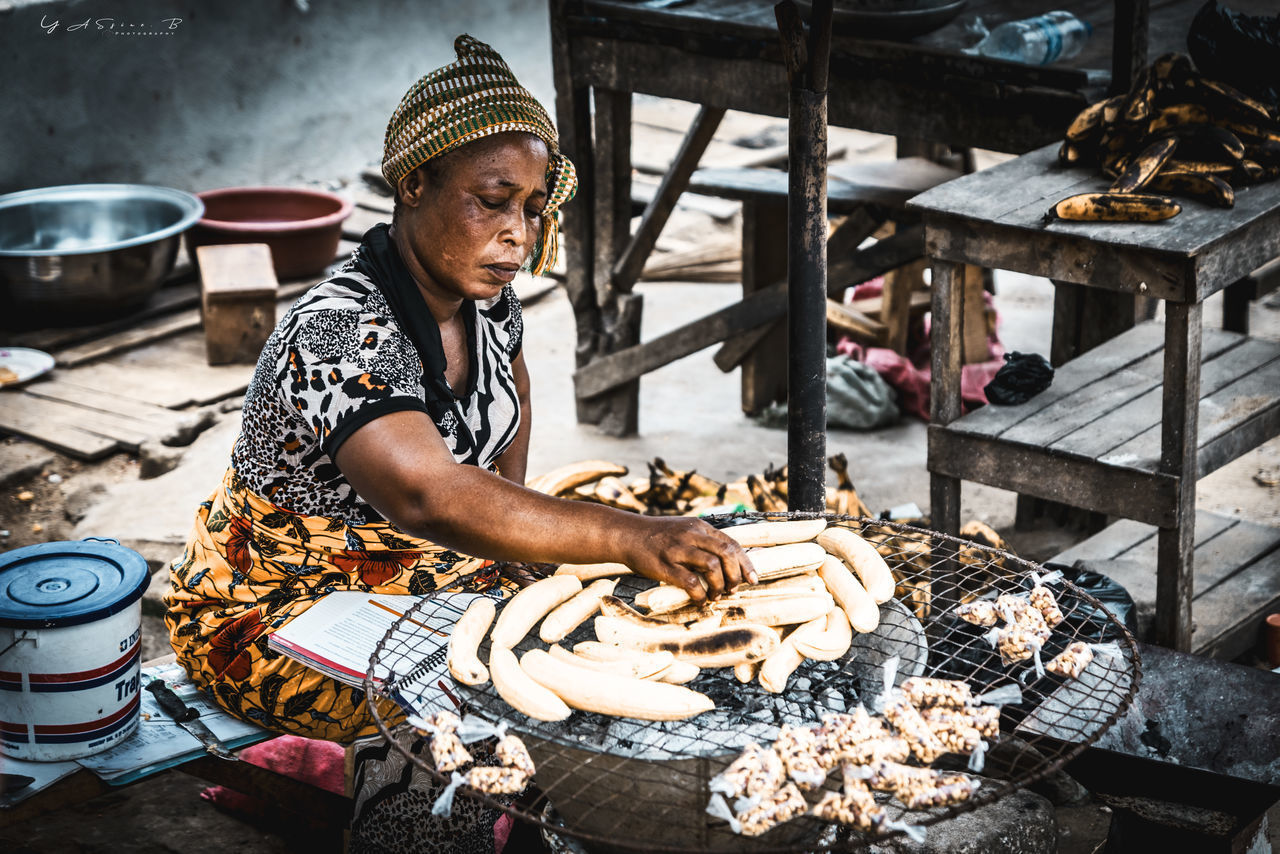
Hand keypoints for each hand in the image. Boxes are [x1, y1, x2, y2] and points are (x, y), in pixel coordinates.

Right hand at [619, 517, 756, 601]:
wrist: (625, 534)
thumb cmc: (655, 536)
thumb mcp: (682, 529)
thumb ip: (701, 541)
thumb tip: (725, 562)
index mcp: (699, 526)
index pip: (731, 543)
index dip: (745, 563)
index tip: (753, 579)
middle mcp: (691, 535)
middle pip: (726, 552)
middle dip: (736, 575)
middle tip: (733, 589)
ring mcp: (678, 549)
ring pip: (712, 566)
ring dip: (719, 585)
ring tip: (715, 595)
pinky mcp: (665, 565)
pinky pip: (690, 582)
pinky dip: (699, 595)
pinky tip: (699, 601)